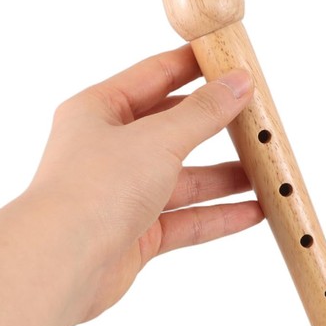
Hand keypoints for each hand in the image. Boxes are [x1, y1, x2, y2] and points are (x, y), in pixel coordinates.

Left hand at [27, 44, 263, 322]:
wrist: (60, 264)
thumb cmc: (93, 189)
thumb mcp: (158, 138)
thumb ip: (203, 113)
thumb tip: (238, 84)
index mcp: (100, 110)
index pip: (155, 75)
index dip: (195, 66)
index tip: (232, 60)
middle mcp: (109, 149)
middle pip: (173, 129)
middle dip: (216, 126)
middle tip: (257, 117)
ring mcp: (122, 193)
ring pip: (184, 179)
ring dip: (224, 177)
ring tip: (266, 171)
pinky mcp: (134, 233)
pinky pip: (185, 219)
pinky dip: (218, 215)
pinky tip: (253, 212)